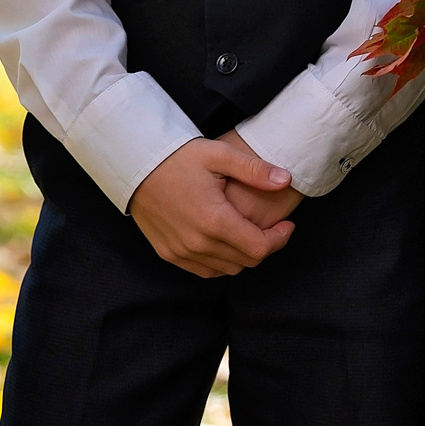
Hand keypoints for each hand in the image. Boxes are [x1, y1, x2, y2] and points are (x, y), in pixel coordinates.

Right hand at [127, 138, 295, 277]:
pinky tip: (227, 241)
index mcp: (214, 220)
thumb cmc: (179, 157)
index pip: (259, 247)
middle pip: (246, 261)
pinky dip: (221, 262)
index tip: (287, 224)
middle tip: (273, 227)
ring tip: (251, 232)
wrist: (136, 165)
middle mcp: (197, 243)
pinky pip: (204, 270)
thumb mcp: (220, 154)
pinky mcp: (168, 254)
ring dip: (244, 255)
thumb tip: (286, 179)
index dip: (280, 239)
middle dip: (266, 246)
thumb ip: (255, 170)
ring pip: (227, 269)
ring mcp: (180, 252)